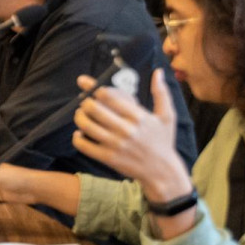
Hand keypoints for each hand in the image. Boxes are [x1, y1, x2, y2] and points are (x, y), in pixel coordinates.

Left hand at [71, 68, 191, 202]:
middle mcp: (126, 130)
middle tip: (84, 101)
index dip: (92, 87)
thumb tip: (158, 72)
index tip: (83, 81)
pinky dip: (77, 137)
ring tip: (81, 114)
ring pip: (86, 126)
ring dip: (79, 117)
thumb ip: (161, 93)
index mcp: (138, 117)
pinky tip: (79, 133)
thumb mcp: (167, 117)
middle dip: (84, 102)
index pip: (108, 97)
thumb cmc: (163, 141)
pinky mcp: (108, 158)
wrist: (163, 172)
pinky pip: (84, 145)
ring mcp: (116, 145)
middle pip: (94, 109)